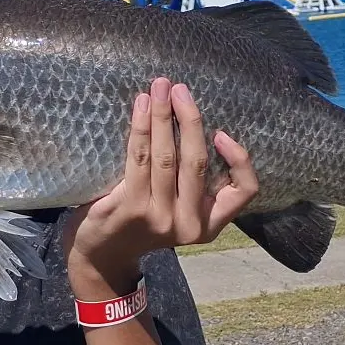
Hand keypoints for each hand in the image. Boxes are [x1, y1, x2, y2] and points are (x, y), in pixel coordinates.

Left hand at [63, 78, 257, 296]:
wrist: (99, 256)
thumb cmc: (139, 225)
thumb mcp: (177, 213)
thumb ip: (191, 186)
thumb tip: (193, 127)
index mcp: (207, 225)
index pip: (245, 191)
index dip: (241, 159)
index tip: (222, 133)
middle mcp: (187, 224)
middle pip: (197, 162)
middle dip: (190, 119)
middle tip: (180, 89)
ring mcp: (158, 218)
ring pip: (166, 156)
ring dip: (163, 116)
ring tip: (158, 88)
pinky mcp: (129, 209)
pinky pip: (138, 159)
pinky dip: (142, 128)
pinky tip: (140, 108)